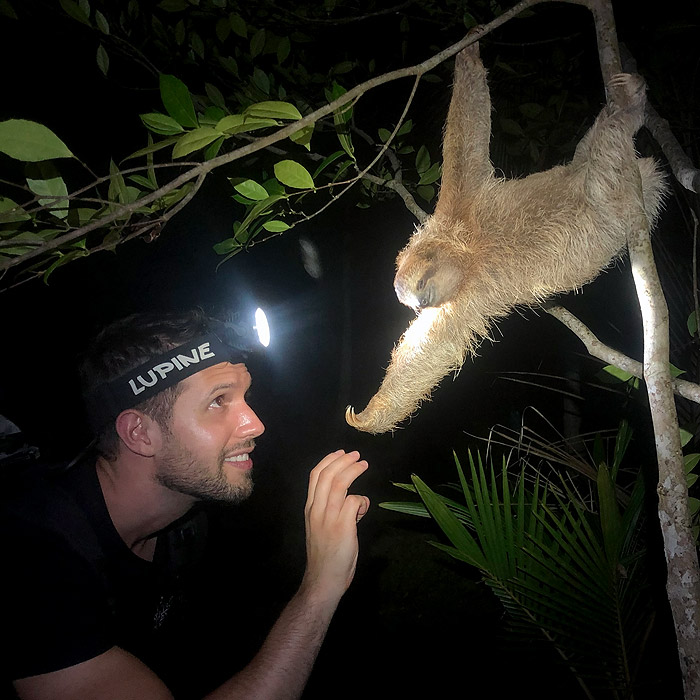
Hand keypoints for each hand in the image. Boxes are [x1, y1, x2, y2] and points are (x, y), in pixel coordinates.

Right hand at [301, 450, 369, 603]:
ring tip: (363, 465)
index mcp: (310, 508)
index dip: (328, 461)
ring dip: (353, 471)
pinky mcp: (342, 527)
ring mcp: (329, 518)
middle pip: (328, 475)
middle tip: (356, 456)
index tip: (340, 453)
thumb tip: (352, 499)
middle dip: (343, 461)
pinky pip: (354, 502)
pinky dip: (362, 500)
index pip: (315, 476)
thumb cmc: (325, 555)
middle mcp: (317, 510)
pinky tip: (364, 508)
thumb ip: (331, 510)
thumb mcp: (320, 527)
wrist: (323, 579)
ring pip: (339, 484)